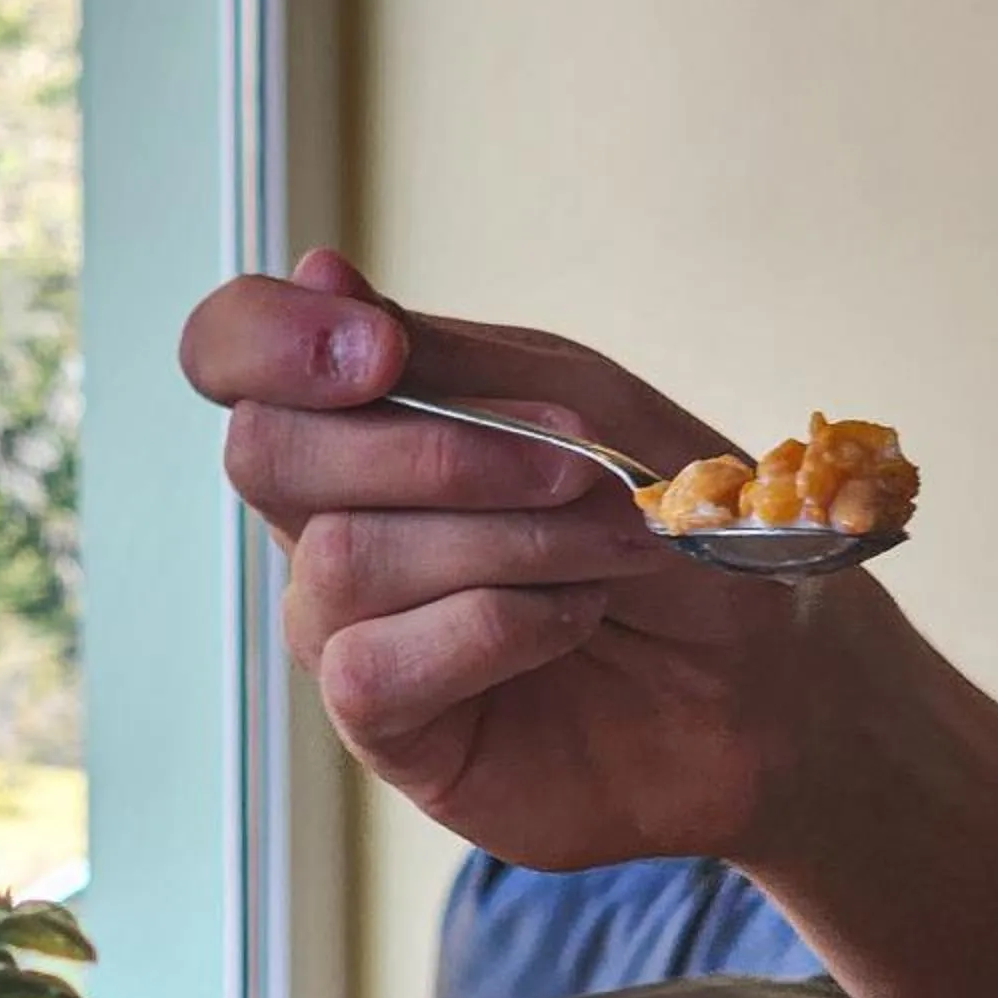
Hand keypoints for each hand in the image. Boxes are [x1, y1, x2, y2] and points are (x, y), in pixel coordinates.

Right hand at [179, 250, 867, 870]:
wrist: (766, 677)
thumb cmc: (674, 530)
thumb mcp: (579, 406)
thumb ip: (446, 355)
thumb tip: (316, 270)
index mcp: (362, 418)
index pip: (230, 353)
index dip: (271, 341)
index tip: (381, 352)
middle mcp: (330, 516)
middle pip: (265, 453)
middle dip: (431, 449)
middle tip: (577, 464)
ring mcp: (347, 626)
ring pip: (340, 557)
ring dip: (502, 539)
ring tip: (608, 550)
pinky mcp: (385, 727)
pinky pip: (371, 664)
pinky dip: (493, 626)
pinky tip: (570, 621)